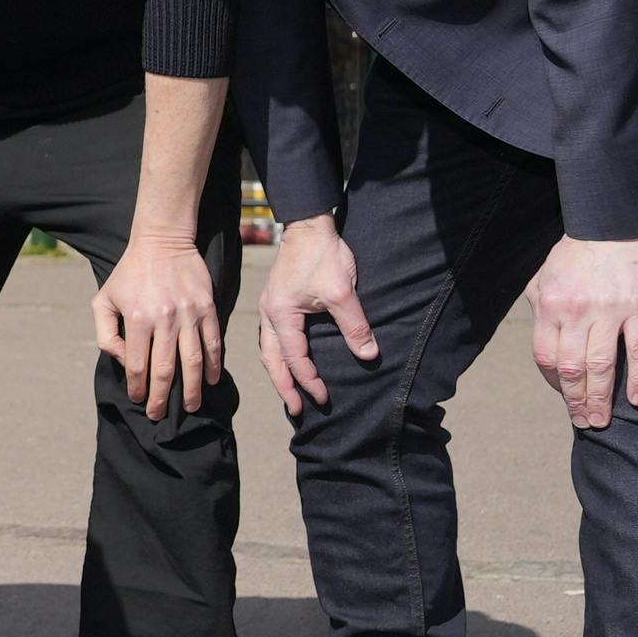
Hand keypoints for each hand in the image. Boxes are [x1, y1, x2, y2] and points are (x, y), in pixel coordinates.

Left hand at [92, 230, 220, 420]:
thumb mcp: (104, 300)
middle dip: (161, 398)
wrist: (162, 241)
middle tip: (158, 415)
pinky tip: (211, 380)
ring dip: (191, 389)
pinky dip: (214, 365)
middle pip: (165, 370)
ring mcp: (189, 314)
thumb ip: (106, 334)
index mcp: (137, 318)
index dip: (137, 388)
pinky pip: (213, 343)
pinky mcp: (207, 308)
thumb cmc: (129, 274)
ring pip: (193, 361)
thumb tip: (125, 362)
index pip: (138, 365)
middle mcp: (164, 319)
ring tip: (189, 406)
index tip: (137, 400)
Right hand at [254, 213, 378, 413]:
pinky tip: (288, 361)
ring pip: (269, 350)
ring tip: (290, 392)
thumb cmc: (323, 256)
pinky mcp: (276, 302)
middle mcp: (270, 314)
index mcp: (281, 315)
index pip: (294, 358)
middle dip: (283, 387)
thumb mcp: (342, 292)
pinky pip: (273, 338)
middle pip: (272, 360)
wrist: (309, 226)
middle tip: (296, 410)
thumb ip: (354, 325)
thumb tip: (368, 354)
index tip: (324, 398)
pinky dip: (279, 356)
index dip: (309, 381)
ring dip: (279, 373)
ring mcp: (270, 308)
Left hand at [526, 234, 637, 428]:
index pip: (546, 358)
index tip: (564, 395)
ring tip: (603, 420)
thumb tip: (544, 340)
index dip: (555, 382)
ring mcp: (608, 312)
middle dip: (576, 401)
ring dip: (601, 399)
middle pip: (573, 369)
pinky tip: (637, 400)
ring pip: (602, 367)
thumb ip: (540, 308)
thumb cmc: (576, 252)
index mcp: (549, 306)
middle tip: (585, 422)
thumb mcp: (544, 276)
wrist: (613, 221)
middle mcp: (575, 312)